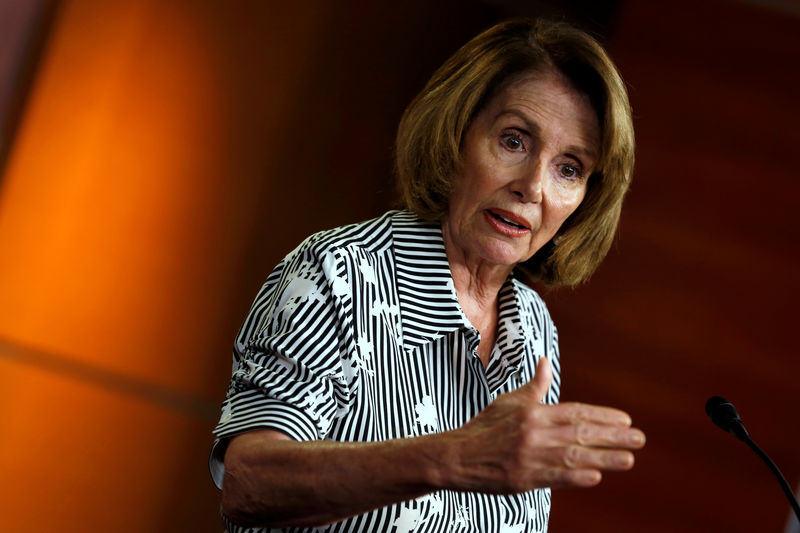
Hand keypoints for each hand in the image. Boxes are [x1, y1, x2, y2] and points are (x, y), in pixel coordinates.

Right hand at [444, 357, 644, 492]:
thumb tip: (546, 362)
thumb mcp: (509, 401)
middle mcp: (534, 432)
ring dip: (604, 458)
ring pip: (574, 456)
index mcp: (533, 412)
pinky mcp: (524, 478)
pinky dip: (576, 477)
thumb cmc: (485, 427)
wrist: (458, 456)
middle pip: (580, 433)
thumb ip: (534, 386)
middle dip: (613, 436)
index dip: (602, 416)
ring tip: (629, 460)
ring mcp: (530, 456)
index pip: (575, 412)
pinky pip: (555, 477)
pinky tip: (596, 477)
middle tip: (639, 439)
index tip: (626, 420)